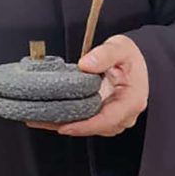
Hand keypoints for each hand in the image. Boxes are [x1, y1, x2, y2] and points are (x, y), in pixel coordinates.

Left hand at [26, 34, 148, 138]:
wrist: (137, 62)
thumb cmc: (130, 57)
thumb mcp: (121, 48)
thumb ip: (105, 54)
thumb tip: (87, 64)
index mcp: (132, 101)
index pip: (108, 120)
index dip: (85, 126)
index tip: (64, 126)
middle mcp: (123, 115)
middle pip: (94, 128)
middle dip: (67, 126)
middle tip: (40, 119)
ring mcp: (113, 118)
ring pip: (87, 127)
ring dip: (64, 124)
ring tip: (38, 118)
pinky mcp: (102, 116)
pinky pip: (84, 122)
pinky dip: (66, 120)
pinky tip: (47, 117)